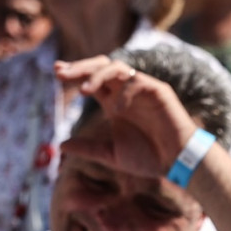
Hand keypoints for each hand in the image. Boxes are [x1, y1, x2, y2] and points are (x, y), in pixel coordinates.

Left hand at [52, 55, 197, 181]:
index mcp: (114, 102)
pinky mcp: (158, 91)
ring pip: (117, 68)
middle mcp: (125, 91)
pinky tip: (116, 109)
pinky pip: (137, 82)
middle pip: (100, 67)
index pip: (90, 80)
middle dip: (79, 67)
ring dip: (97, 76)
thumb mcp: (111, 155)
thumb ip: (88, 148)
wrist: (176, 163)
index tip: (55, 73)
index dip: (74, 73)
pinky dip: (124, 93)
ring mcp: (142, 89)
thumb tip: (61, 146)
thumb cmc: (147, 158)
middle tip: (60, 72)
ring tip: (83, 91)